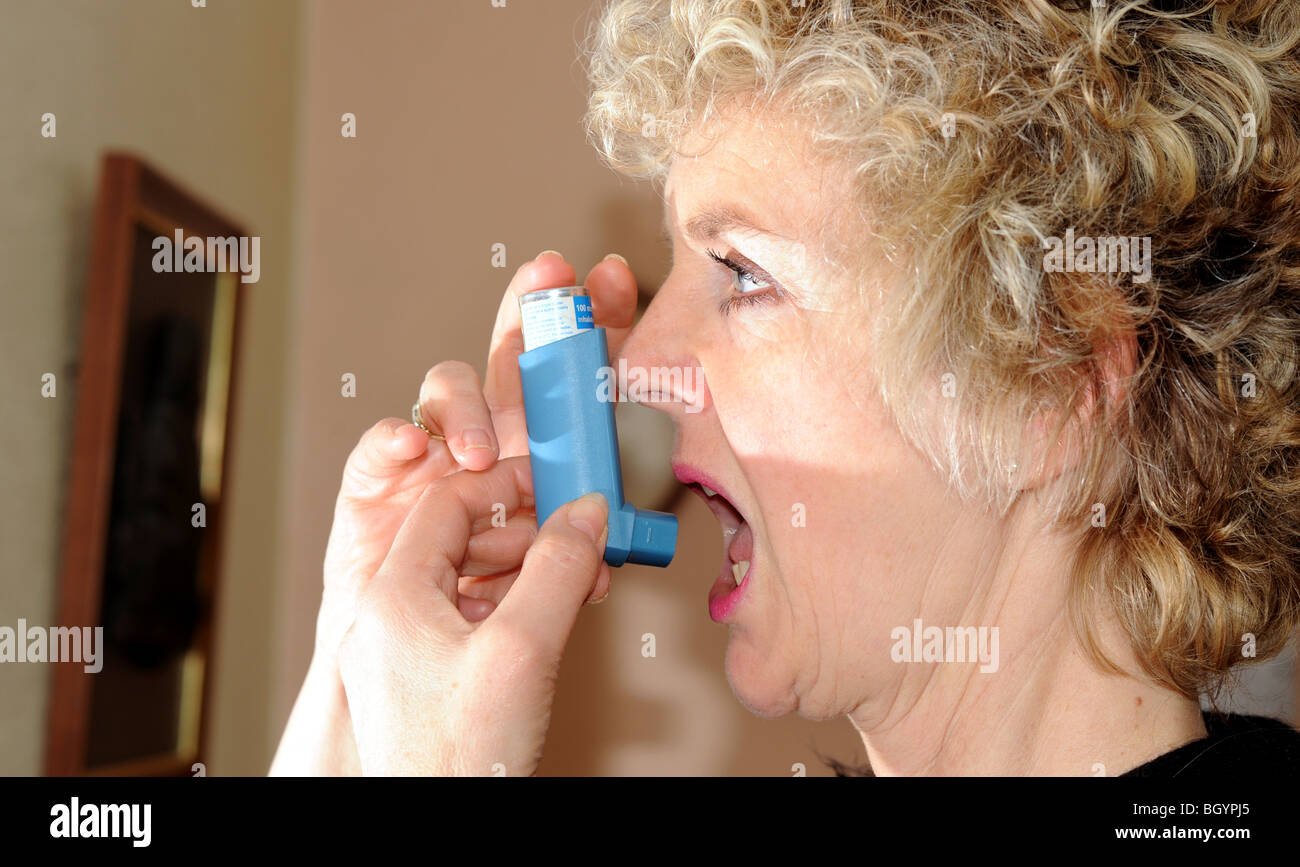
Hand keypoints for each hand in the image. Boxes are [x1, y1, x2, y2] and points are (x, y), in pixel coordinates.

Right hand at [271, 251, 639, 774]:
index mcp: (542, 450)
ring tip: (480, 454)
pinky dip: (394, 439)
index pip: (574, 374)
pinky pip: (382, 443)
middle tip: (552, 276)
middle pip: (510, 353)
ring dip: (468, 408)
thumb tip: (604, 549)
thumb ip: (573, 552)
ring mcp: (432, 451)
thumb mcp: (547, 576)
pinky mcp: (377, 478)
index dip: (595, 320)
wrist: (417, 666)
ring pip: (448, 390)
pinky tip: (413, 449)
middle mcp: (490, 437)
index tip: (617, 279)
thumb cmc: (489, 615)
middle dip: (531, 307)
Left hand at [337, 457, 608, 775]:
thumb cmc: (459, 759)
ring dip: (524, 572)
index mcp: (391, 597)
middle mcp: (384, 619)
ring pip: (465, 581)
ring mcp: (397, 653)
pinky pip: (464, 621)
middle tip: (578, 538)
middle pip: (456, 539)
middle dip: (525, 533)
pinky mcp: (417, 683)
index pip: (446, 503)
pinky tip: (550, 620)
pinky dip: (510, 610)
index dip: (505, 486)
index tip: (555, 484)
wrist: (437, 830)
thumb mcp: (524, 649)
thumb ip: (557, 569)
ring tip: (577, 582)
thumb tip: (584, 512)